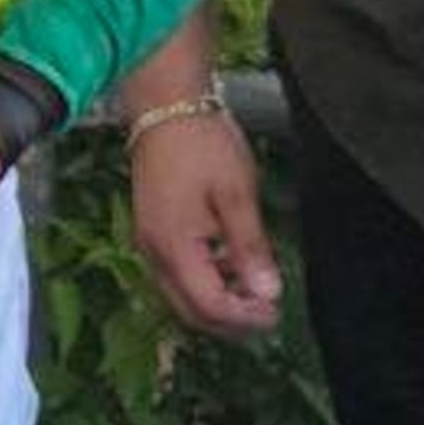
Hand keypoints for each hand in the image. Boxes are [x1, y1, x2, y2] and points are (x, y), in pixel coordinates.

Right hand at [128, 110, 280, 337]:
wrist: (164, 103)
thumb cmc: (202, 143)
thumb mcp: (236, 193)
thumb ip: (250, 247)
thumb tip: (268, 292)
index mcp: (174, 246)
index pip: (209, 305)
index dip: (245, 317)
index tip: (276, 310)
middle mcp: (152, 252)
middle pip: (189, 310)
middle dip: (230, 321)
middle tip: (266, 311)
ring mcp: (147, 242)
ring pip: (180, 295)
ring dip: (216, 303)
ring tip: (253, 289)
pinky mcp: (150, 230)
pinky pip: (174, 274)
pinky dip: (203, 281)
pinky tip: (229, 265)